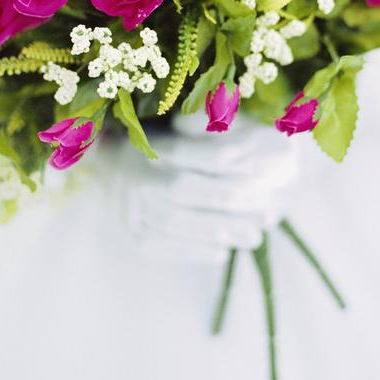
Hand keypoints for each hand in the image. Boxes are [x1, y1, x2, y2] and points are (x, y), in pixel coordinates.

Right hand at [123, 111, 299, 262]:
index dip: (236, 166)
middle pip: (183, 187)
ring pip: (172, 220)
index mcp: (155, 139)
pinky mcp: (129, 231)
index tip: (267, 176)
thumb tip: (258, 142)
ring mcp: (127, 202)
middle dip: (230, 202)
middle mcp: (134, 169)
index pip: (198, 152)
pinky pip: (159, 245)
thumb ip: (218, 129)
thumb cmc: (167, 144)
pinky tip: (222, 252)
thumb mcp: (192, 127)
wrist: (111, 169)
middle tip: (268, 215)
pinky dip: (192, 250)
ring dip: (217, 231)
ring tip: (253, 237)